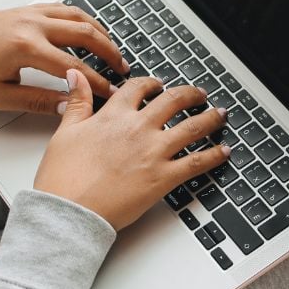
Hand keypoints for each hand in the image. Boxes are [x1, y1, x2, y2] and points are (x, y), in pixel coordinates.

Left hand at [0, 4, 129, 113]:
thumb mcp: (1, 96)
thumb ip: (40, 101)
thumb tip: (70, 106)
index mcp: (25, 47)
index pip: (73, 67)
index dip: (97, 82)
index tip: (111, 92)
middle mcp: (32, 25)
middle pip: (85, 34)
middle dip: (109, 52)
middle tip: (123, 67)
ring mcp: (31, 13)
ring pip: (78, 16)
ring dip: (100, 32)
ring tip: (113, 49)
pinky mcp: (28, 9)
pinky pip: (64, 9)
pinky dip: (83, 18)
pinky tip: (91, 30)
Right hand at [34, 70, 230, 229]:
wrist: (70, 210)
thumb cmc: (64, 177)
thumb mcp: (65, 132)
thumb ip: (78, 102)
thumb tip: (77, 77)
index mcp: (114, 116)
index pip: (138, 88)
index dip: (151, 83)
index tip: (158, 85)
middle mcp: (138, 129)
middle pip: (173, 101)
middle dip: (190, 95)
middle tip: (199, 95)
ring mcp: (154, 152)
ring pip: (192, 127)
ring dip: (211, 118)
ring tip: (220, 115)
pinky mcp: (164, 178)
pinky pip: (197, 162)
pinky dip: (214, 155)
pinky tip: (224, 151)